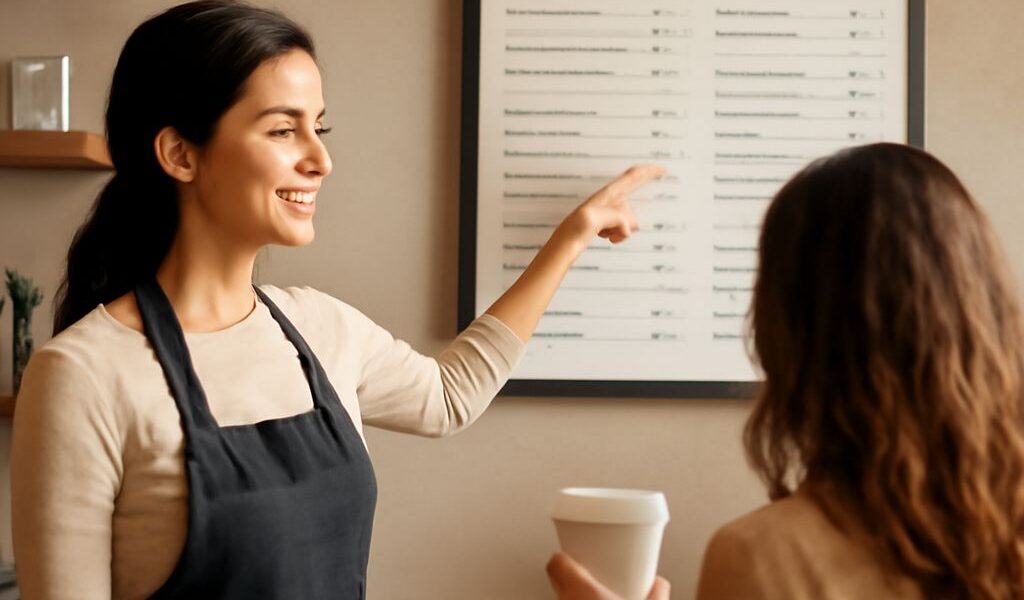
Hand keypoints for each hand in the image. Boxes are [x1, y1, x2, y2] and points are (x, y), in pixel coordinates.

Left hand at [546, 552, 670, 599]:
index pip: (556, 563)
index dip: (563, 556)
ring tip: (590, 599)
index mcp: (581, 591)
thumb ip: (656, 595)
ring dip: (571, 598)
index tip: (573, 555)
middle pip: (556, 582)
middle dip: (568, 577)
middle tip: (585, 576)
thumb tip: (660, 582)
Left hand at [556, 164, 665, 246]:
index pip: (632, 177)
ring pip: (629, 219)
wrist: (565, 244)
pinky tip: (607, 237)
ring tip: (606, 234)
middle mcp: (608, 201)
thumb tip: (628, 226)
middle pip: (631, 205)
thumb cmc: (574, 229)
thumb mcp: (594, 219)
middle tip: (613, 229)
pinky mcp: (605, 224)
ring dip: (622, 230)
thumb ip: (616, 217)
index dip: (648, 172)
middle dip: (628, 220)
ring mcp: (607, 212)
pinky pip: (623, 229)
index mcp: (607, 195)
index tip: (662, 170)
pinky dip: (619, 236)